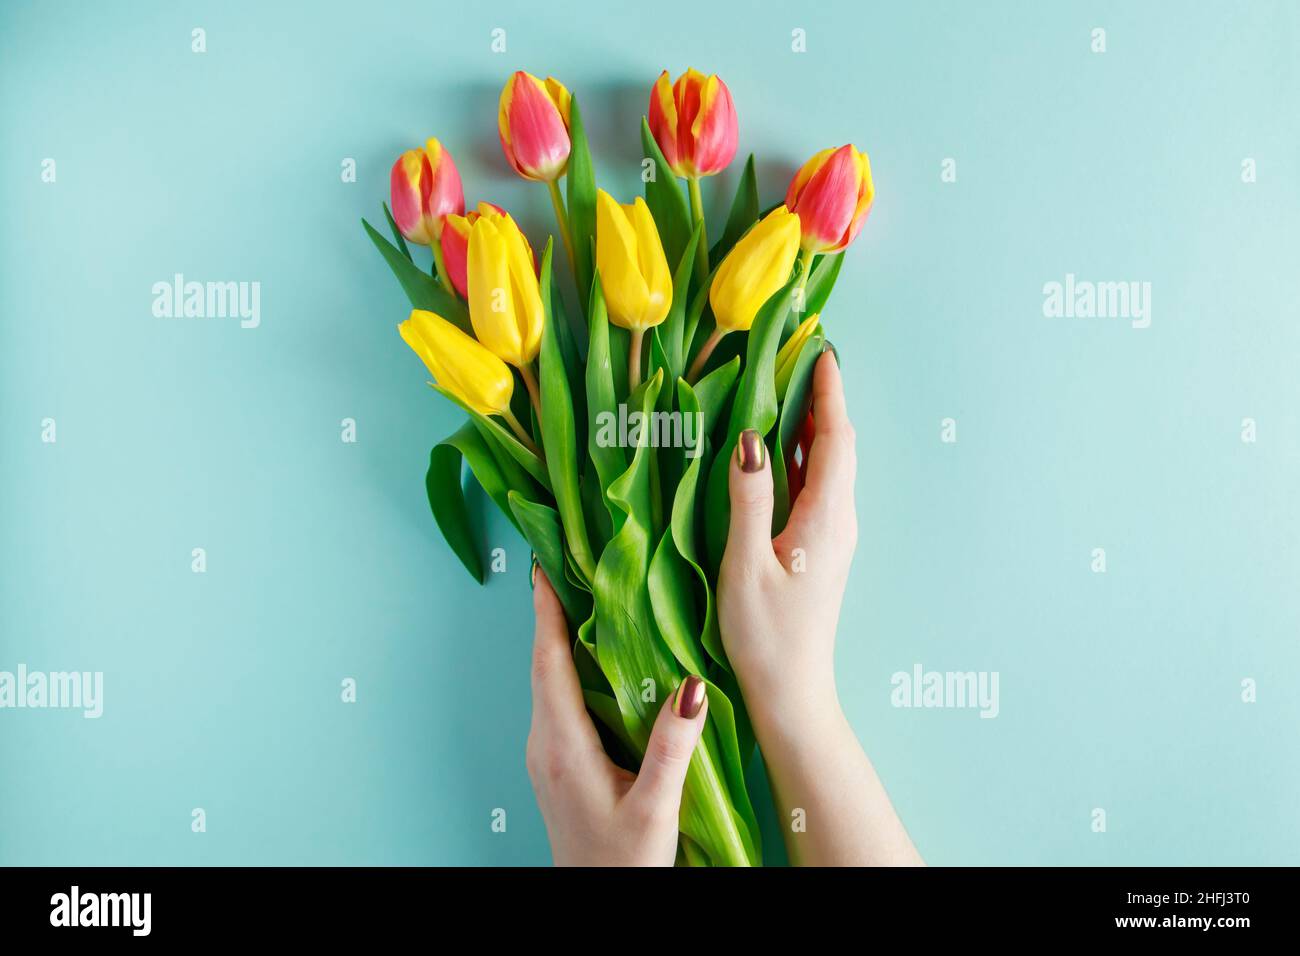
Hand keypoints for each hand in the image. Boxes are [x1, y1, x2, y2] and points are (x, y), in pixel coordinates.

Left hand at [526, 568, 709, 865]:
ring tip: (578, 599)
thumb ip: (672, 746)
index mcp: (563, 745)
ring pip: (548, 683)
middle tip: (565, 566)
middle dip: (551, 614)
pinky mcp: (557, 766)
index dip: (546, 613)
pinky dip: (568, 669)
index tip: (543, 568)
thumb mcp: (655, 806)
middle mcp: (545, 744)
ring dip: (558, 641)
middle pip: (543, 665)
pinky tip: (591, 661)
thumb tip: (690, 686)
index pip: (548, 663)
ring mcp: (547, 756)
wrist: (598, 904)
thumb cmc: (624, 863)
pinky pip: (557, 702)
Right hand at [718, 349, 856, 722]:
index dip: (829, 392)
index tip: (821, 350)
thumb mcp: (746, 564)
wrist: (791, 692)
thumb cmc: (765, 635)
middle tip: (798, 357)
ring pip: (830, 465)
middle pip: (839, 445)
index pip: (837, 438)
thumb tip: (748, 438)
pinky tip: (780, 449)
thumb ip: (749, 498)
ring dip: (814, 425)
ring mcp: (833, 535)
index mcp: (826, 518)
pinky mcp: (820, 548)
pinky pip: (818, 486)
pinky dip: (804, 455)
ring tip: (788, 389)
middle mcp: (839, 520)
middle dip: (823, 399)